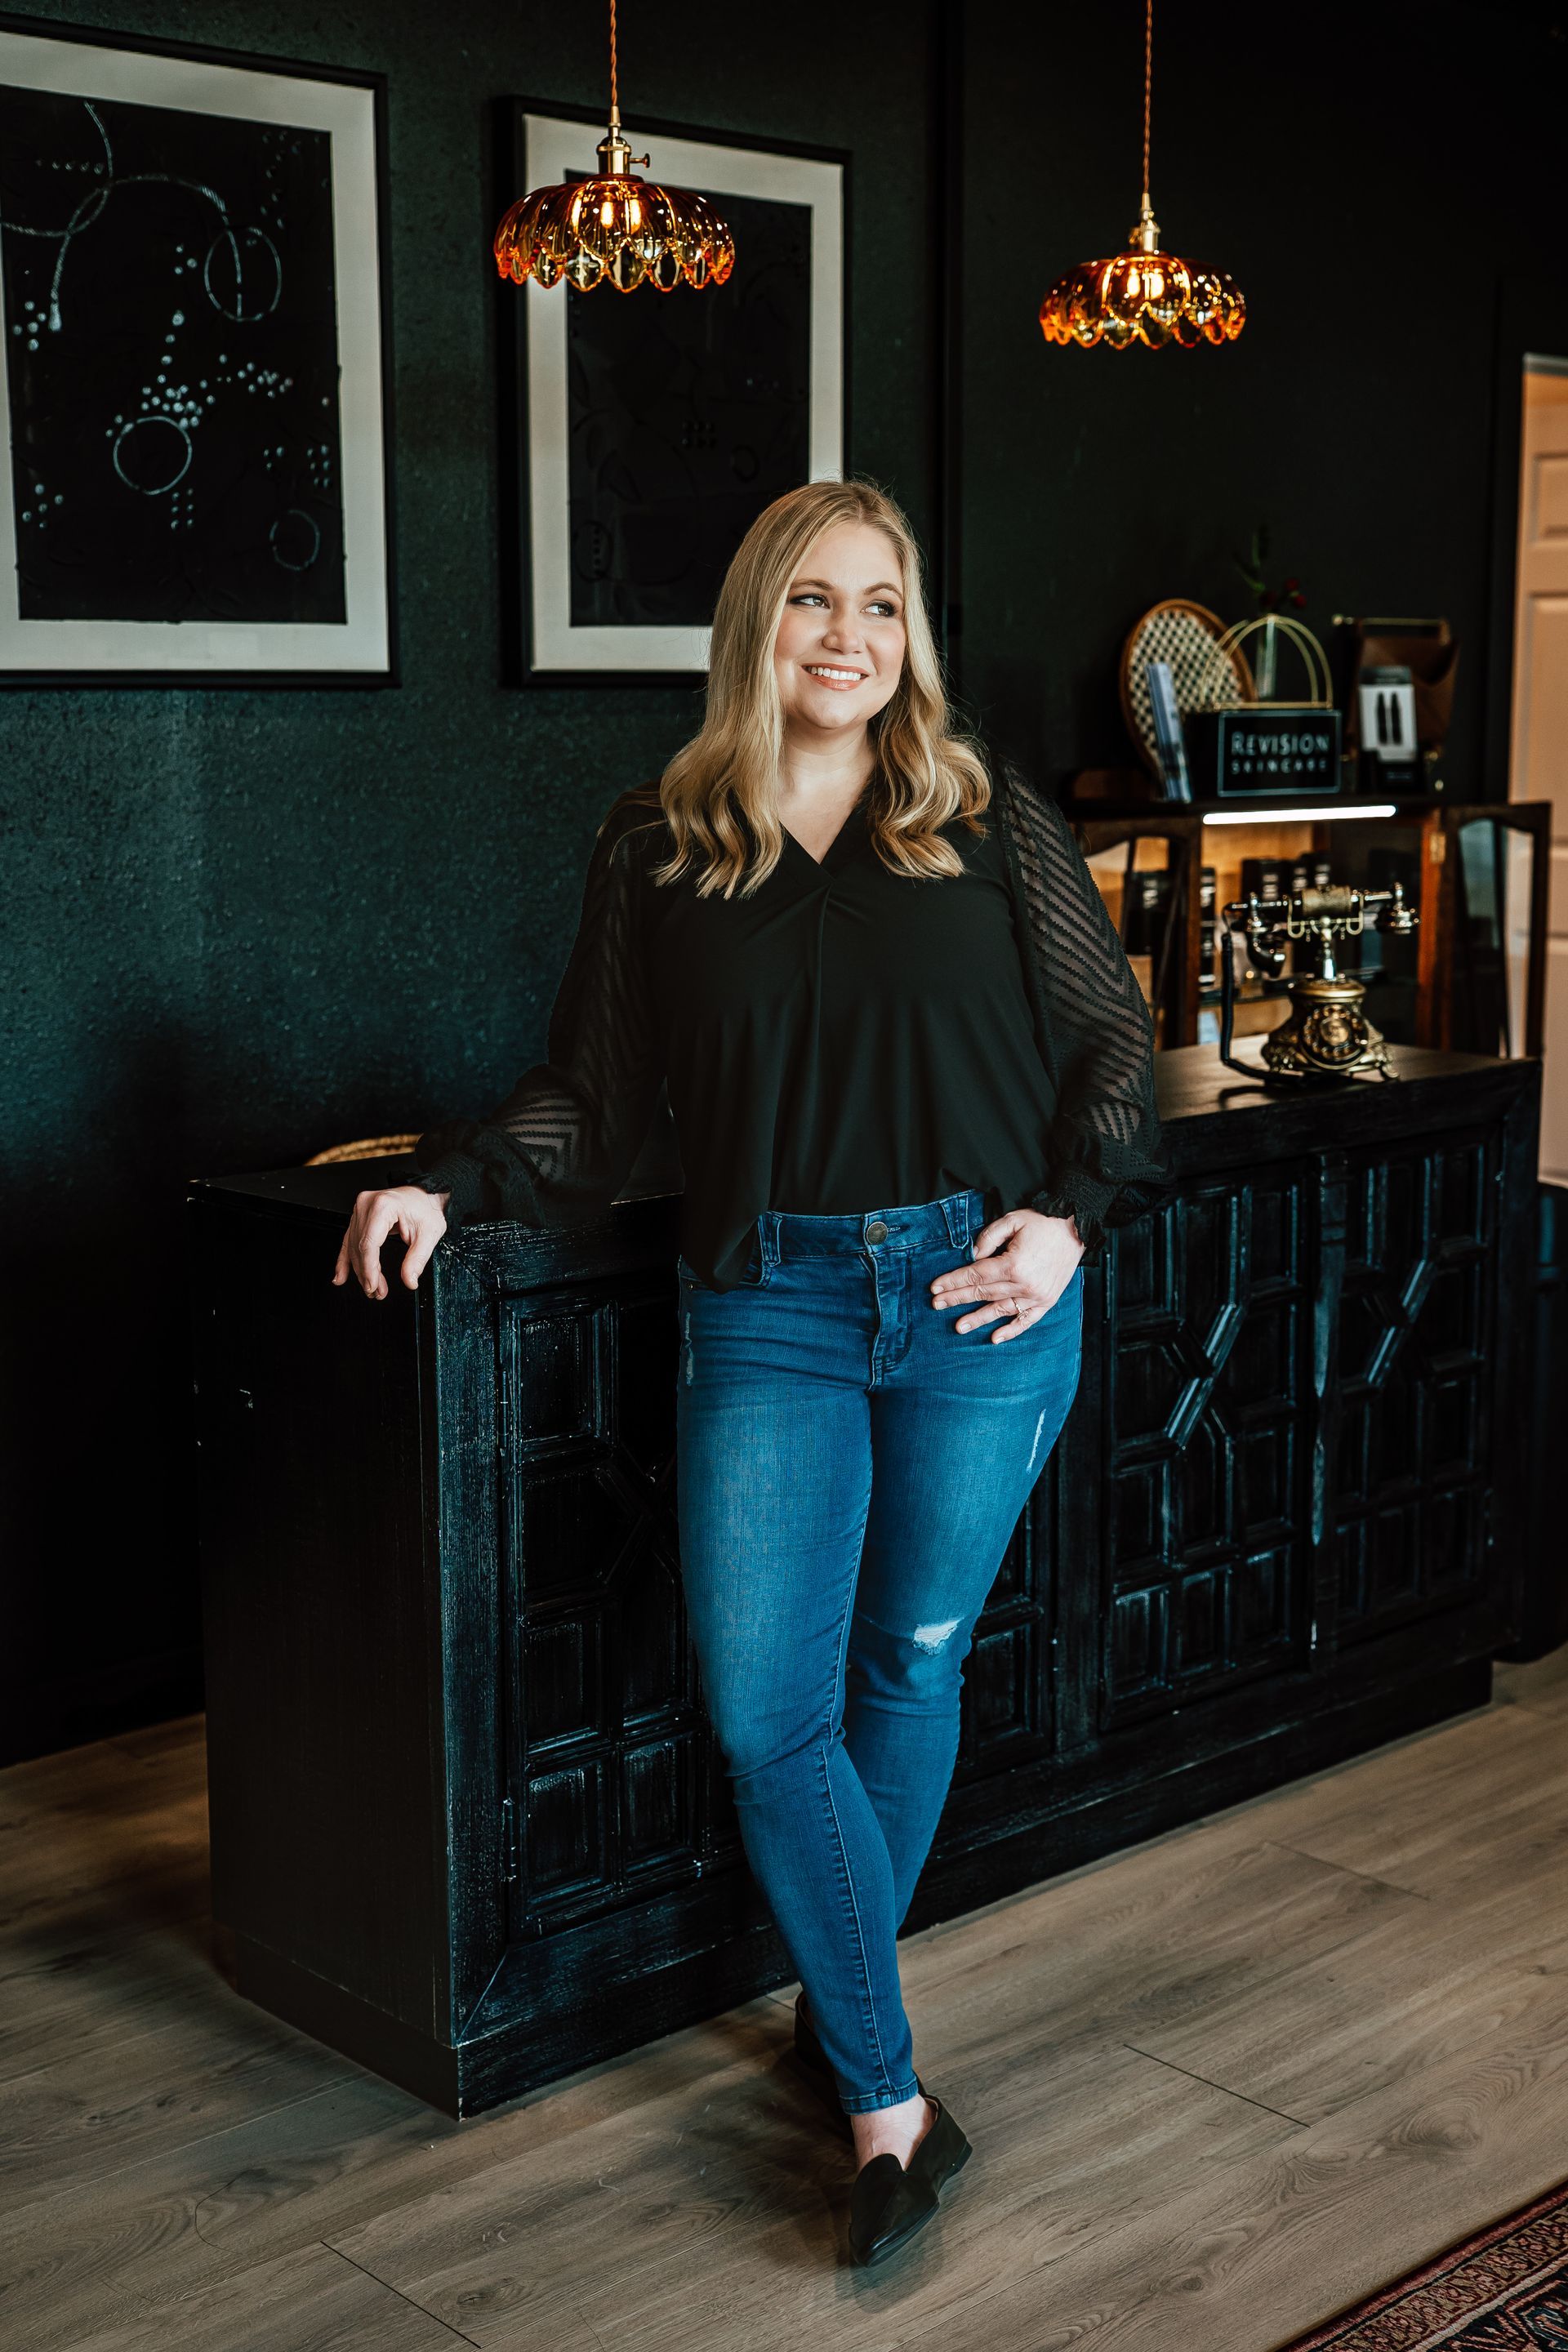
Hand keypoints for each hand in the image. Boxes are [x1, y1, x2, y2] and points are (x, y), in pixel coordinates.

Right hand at [332, 1183, 449, 1300]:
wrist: (425, 1194)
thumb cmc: (427, 1209)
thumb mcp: (429, 1235)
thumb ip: (417, 1259)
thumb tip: (409, 1281)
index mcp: (383, 1206)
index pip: (369, 1243)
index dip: (369, 1269)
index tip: (373, 1286)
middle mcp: (367, 1204)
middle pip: (360, 1247)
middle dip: (366, 1273)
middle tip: (376, 1292)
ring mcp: (360, 1208)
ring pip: (353, 1246)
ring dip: (360, 1270)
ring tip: (371, 1288)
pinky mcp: (359, 1215)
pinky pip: (349, 1239)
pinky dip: (346, 1259)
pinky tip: (341, 1276)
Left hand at [928, 1207, 1083, 1341]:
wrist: (1077, 1227)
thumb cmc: (1043, 1222)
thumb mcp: (1012, 1220)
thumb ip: (988, 1237)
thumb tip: (972, 1256)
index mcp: (1013, 1264)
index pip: (975, 1275)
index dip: (953, 1281)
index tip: (935, 1287)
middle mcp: (1024, 1284)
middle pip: (983, 1293)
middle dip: (958, 1298)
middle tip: (937, 1305)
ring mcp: (1037, 1296)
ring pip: (1001, 1310)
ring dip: (978, 1319)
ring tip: (959, 1327)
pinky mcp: (1047, 1301)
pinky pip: (1026, 1320)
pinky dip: (1011, 1331)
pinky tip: (995, 1338)